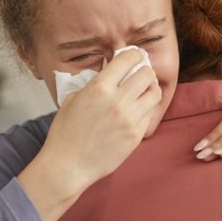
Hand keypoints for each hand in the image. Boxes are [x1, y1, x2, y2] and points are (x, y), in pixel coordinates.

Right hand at [20, 49, 160, 220]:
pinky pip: (150, 114)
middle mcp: (118, 101)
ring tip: (142, 92)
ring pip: (155, 93)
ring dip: (150, 89)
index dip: (134, 55)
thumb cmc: (66, 133)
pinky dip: (146, 108)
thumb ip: (94, 83)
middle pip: (147, 74)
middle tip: (138, 76)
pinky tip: (136, 110)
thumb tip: (109, 72)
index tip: (132, 58)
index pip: (129, 59)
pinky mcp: (136, 135)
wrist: (68, 165)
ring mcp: (130, 119)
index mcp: (100, 87)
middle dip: (144, 72)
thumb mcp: (74, 99)